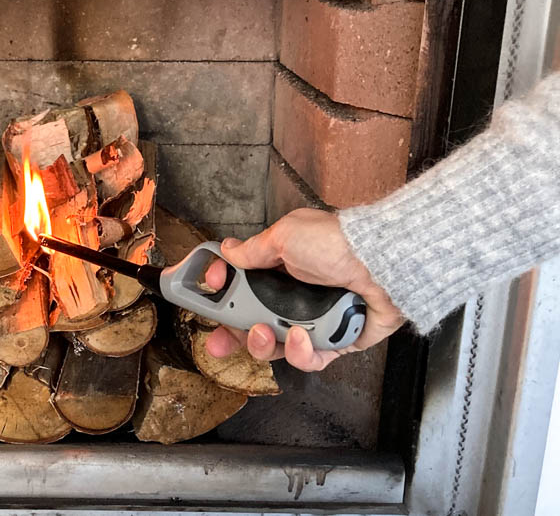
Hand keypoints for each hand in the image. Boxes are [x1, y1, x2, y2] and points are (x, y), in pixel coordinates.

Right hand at [203, 208, 402, 371]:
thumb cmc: (339, 244)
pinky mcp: (334, 343)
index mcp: (280, 270)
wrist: (384, 264)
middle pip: (252, 324)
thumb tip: (229, 250)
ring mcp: (313, 322)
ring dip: (262, 344)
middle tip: (217, 343)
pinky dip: (300, 352)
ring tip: (263, 332)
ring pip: (275, 346)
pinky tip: (299, 337)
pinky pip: (308, 359)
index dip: (223, 297)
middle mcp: (294, 297)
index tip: (210, 297)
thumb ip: (253, 249)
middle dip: (232, 336)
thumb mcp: (285, 236)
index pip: (242, 289)